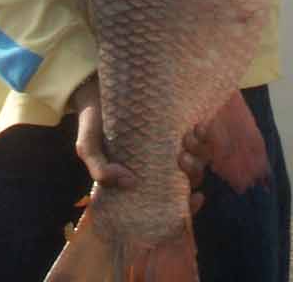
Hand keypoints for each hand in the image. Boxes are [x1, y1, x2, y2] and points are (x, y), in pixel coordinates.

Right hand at [70, 79, 209, 214]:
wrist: (94, 87)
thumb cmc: (92, 122)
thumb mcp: (88, 147)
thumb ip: (100, 170)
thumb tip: (130, 182)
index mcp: (142, 178)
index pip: (171, 200)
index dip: (188, 205)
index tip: (196, 197)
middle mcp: (159, 164)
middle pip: (190, 178)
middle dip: (193, 171)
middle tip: (180, 158)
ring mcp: (169, 143)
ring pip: (199, 157)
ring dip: (200, 152)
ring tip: (187, 139)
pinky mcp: (175, 122)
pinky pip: (199, 134)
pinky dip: (204, 135)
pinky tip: (198, 127)